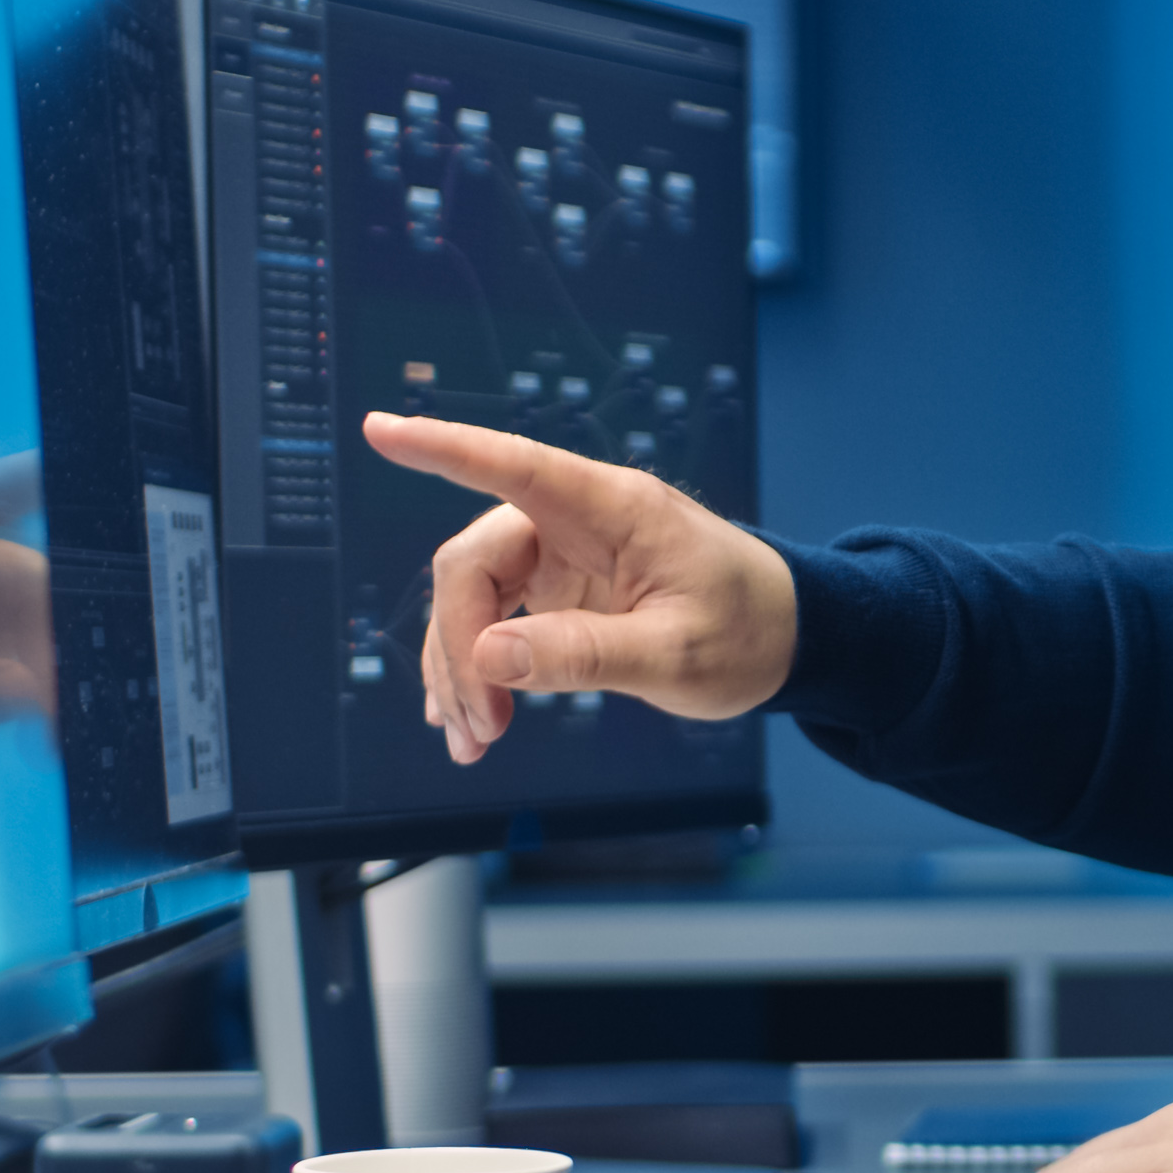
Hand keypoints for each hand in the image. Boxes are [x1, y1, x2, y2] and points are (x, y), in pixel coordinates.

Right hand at [360, 413, 798, 759]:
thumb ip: (587, 654)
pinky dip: (478, 670)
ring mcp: (562, 555)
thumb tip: (492, 659)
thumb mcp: (678, 656)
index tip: (382, 429)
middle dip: (460, 647)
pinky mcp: (558, 591)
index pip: (514, 465)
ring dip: (462, 670)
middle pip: (472, 564)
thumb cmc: (750, 632)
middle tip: (480, 729)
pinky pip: (494, 621)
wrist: (789, 641)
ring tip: (474, 743)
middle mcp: (576, 521)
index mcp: (614, 509)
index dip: (444, 447)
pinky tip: (470, 719)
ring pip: (473, 599)